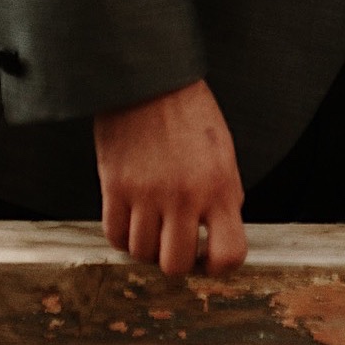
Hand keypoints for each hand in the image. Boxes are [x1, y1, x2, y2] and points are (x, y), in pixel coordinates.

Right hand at [94, 78, 246, 277]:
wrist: (148, 79)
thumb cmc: (189, 112)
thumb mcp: (223, 152)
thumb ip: (223, 195)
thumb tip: (218, 234)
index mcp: (219, 186)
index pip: (229, 254)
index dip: (219, 266)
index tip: (208, 258)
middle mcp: (185, 196)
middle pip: (176, 265)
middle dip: (176, 260)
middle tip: (174, 243)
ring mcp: (147, 194)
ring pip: (142, 254)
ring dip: (147, 246)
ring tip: (152, 223)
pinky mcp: (115, 188)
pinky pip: (115, 237)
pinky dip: (123, 236)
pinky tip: (131, 218)